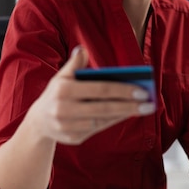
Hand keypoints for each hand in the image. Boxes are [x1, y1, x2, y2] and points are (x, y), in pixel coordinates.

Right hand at [26, 46, 155, 144]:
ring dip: (125, 113)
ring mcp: (68, 126)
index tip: (142, 90)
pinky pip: (98, 128)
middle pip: (104, 107)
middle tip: (150, 103)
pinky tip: (127, 114)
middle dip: (130, 105)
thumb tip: (82, 49)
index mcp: (63, 89)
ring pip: (103, 119)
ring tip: (143, 108)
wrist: (38, 122)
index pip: (100, 89)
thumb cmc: (56, 93)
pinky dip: (114, 121)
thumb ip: (74, 63)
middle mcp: (64, 109)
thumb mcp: (61, 76)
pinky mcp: (73, 139)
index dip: (123, 90)